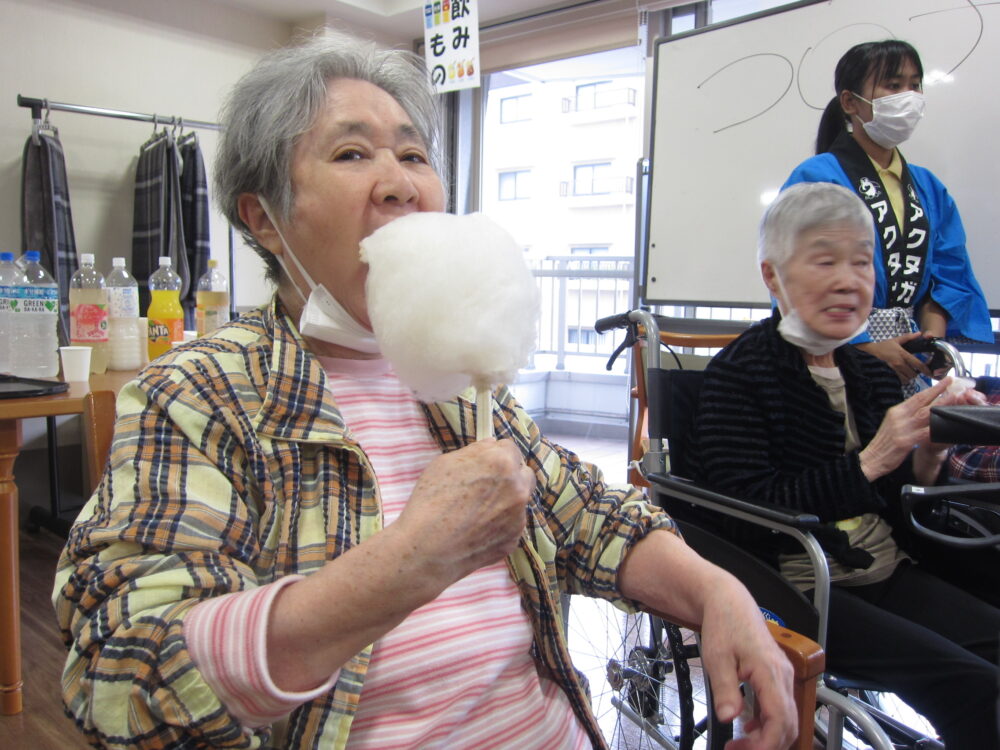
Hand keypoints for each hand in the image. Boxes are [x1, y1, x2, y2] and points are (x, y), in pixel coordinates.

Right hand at [394, 438, 533, 584]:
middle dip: (510, 476)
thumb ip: (475, 451)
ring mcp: (519, 516)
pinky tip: (477, 530)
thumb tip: (491, 445)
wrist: (428, 548)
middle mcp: (518, 488)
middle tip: (487, 486)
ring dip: (506, 501)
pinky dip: (499, 525)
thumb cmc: (430, 501)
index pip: (510, 448)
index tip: (485, 464)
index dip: (495, 455)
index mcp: (502, 463)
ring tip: (478, 512)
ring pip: (519, 501)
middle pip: (523, 473)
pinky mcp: (515, 540)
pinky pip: (511, 525)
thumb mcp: (445, 463)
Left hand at [698, 580, 797, 748]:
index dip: (765, 744)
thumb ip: (724, 689)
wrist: (729, 601)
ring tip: (740, 743)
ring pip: (786, 718)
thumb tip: (728, 717)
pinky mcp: (777, 675)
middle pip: (788, 724)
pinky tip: (748, 726)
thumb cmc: (724, 624)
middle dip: (767, 745)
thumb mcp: (717, 657)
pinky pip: (780, 706)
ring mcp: (782, 675)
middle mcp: (783, 675)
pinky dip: (768, 722)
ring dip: (767, 736)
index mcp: (770, 672)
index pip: (780, 720)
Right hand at [856, 331, 930, 382]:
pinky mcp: (888, 376)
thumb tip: (919, 333)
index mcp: (903, 354)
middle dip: (915, 373)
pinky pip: (898, 381)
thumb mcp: (895, 341)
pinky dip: (901, 380)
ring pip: (907, 379)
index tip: (930, 373)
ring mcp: (894, 371)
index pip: (919, 364)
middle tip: (913, 370)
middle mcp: (900, 364)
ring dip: (908, 377)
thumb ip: (908, 337)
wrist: (867, 353)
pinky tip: (898, 376)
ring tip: (905, 374)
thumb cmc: (882, 347)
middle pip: (913, 374)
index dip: (926, 370)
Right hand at [859, 377, 952, 480]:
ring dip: (941, 405)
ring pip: (925, 413)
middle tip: (952, 381)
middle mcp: (899, 416)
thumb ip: (906, 417)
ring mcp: (902, 428)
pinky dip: (936, 428)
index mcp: (896, 411)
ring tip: (954, 398)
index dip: (932, 388)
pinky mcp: (905, 441)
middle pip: (922, 400)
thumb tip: (922, 410)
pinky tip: (946, 425)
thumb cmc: (883, 443)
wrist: (871, 458)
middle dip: (938, 390)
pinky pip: (924, 433)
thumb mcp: (892, 424)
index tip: (944, 381)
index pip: (916, 397)